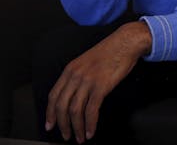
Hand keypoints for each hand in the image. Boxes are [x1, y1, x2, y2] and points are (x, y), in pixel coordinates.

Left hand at [45, 21, 151, 142]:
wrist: (126, 42)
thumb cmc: (111, 50)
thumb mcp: (88, 61)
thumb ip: (79, 76)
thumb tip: (76, 94)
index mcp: (70, 69)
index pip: (53, 95)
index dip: (50, 113)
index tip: (50, 124)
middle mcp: (75, 75)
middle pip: (62, 106)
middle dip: (62, 125)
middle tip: (66, 135)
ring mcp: (88, 81)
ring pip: (75, 111)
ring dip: (76, 127)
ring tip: (80, 137)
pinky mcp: (101, 86)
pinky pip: (91, 110)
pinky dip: (90, 123)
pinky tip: (91, 130)